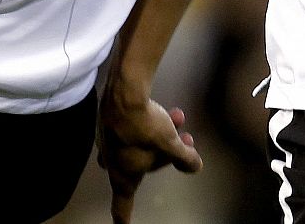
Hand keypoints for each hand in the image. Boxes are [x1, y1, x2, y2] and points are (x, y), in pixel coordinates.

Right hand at [97, 90, 201, 223]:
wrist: (125, 94)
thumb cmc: (145, 128)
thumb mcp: (171, 145)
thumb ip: (184, 158)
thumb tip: (195, 167)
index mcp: (123, 175)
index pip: (122, 204)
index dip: (122, 216)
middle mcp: (112, 161)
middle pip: (139, 167)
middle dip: (163, 156)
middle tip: (184, 142)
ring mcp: (109, 140)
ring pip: (140, 144)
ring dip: (161, 135)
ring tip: (179, 120)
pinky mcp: (112, 121)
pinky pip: (135, 128)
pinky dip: (151, 123)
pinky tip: (169, 111)